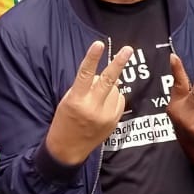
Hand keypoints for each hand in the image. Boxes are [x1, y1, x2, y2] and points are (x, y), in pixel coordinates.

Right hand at [44, 41, 133, 165]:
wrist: (68, 149)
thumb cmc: (64, 120)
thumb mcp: (68, 101)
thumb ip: (84, 87)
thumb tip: (104, 75)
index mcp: (76, 100)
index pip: (85, 74)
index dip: (92, 57)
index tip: (99, 44)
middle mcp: (92, 107)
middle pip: (109, 80)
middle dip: (119, 63)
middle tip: (128, 49)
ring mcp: (106, 115)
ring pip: (115, 89)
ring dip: (109, 86)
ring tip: (97, 96)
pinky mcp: (114, 121)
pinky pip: (119, 100)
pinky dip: (114, 97)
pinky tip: (104, 104)